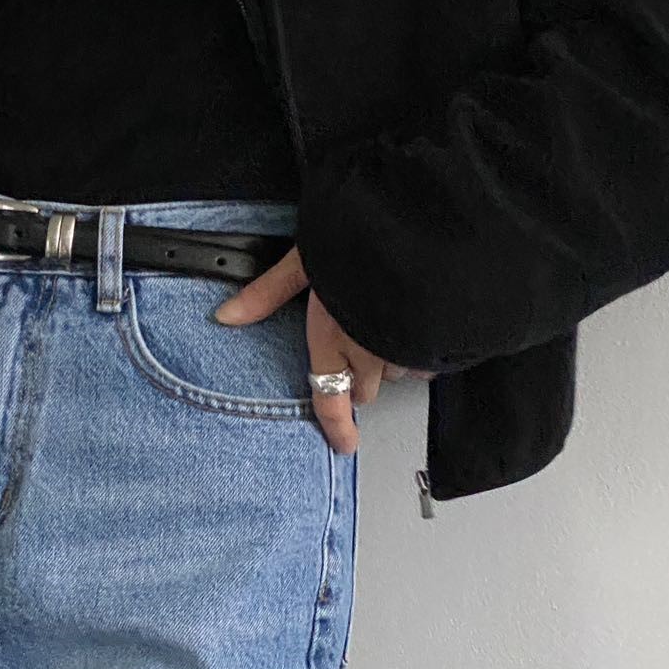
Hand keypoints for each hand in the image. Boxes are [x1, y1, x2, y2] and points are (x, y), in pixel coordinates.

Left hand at [214, 247, 435, 454]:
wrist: (417, 224)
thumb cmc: (357, 239)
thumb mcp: (304, 260)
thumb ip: (268, 293)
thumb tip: (228, 315)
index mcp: (333, 338)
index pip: (331, 399)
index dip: (337, 427)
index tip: (344, 444)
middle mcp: (372, 352)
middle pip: (364, 388)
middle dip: (356, 377)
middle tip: (352, 352)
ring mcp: (409, 348)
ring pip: (398, 372)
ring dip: (389, 360)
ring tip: (384, 328)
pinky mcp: (441, 339)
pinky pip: (430, 358)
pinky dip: (421, 348)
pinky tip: (415, 324)